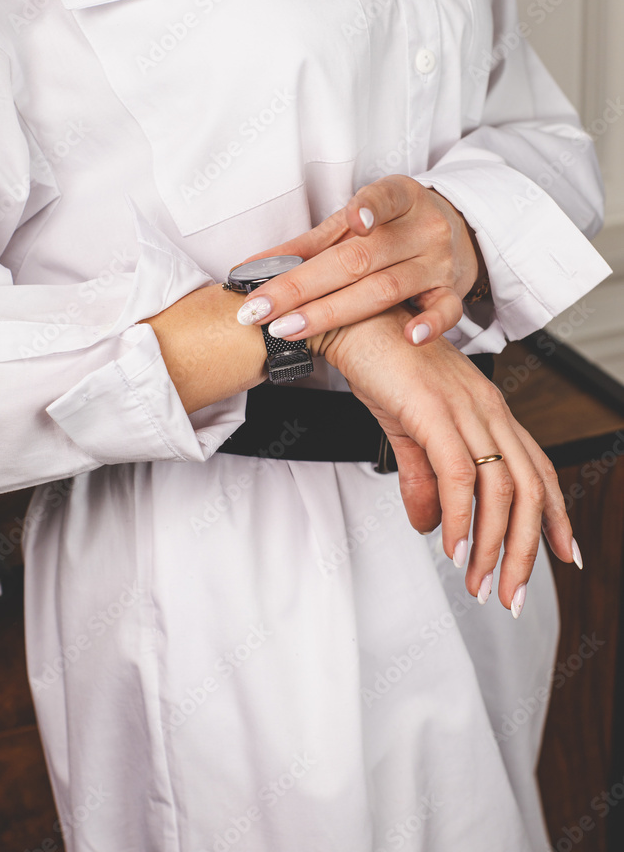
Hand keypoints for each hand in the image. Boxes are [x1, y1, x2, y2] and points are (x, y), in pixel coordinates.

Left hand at [236, 175, 487, 345]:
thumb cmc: (388, 227)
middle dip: (304, 286)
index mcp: (401, 197)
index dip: (368, 210)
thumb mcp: (352, 223)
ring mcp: (438, 262)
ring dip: (333, 312)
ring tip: (289, 328)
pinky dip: (430, 324)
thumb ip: (307, 245)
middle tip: (263, 308)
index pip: (383, 199)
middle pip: (361, 258)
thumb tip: (249, 269)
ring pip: (387, 288)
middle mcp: (423, 228)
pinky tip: (409, 337)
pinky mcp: (450, 290)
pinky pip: (446, 310)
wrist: (449, 233)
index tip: (354, 221)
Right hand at [318, 305, 578, 614]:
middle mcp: (488, 408)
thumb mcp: (409, 430)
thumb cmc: (382, 364)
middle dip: (528, 549)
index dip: (556, 514)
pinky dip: (459, 518)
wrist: (351, 322)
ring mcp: (465, 408)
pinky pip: (459, 474)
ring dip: (495, 544)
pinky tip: (452, 547)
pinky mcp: (434, 410)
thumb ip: (424, 478)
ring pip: (501, 488)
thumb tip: (431, 525)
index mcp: (490, 409)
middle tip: (514, 594)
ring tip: (479, 582)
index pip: (538, 468)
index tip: (564, 555)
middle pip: (529, 487)